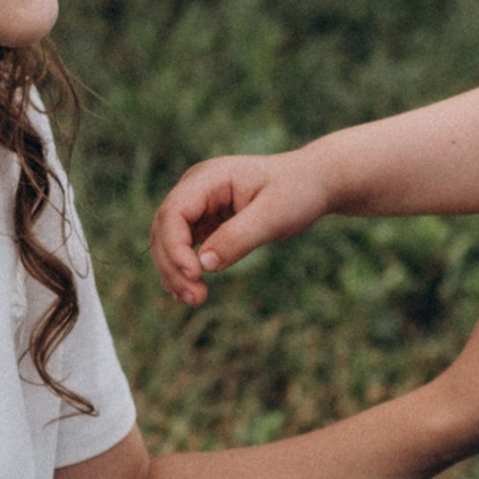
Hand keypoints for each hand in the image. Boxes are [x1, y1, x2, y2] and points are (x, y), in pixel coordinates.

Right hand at [152, 144, 333, 304]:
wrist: (313, 183)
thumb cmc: (297, 191)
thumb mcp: (273, 215)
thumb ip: (239, 237)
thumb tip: (204, 265)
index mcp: (208, 178)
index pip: (174, 212)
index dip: (175, 246)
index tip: (195, 274)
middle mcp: (196, 189)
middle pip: (164, 229)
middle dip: (173, 266)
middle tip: (195, 298)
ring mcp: (198, 206)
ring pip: (168, 242)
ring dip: (175, 273)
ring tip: (194, 300)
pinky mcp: (205, 222)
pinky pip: (184, 249)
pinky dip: (184, 271)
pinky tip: (191, 293)